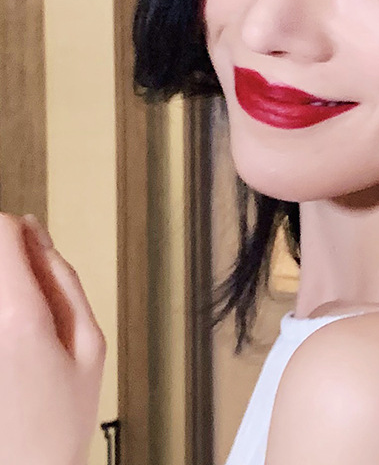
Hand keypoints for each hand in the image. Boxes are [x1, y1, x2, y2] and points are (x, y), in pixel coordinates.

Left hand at [0, 212, 105, 464]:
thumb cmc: (57, 425)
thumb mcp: (90, 346)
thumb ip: (63, 281)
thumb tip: (36, 235)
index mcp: (18, 315)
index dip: (18, 233)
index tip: (31, 249)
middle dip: (8, 265)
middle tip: (29, 300)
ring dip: (2, 291)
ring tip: (15, 332)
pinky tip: (9, 354)